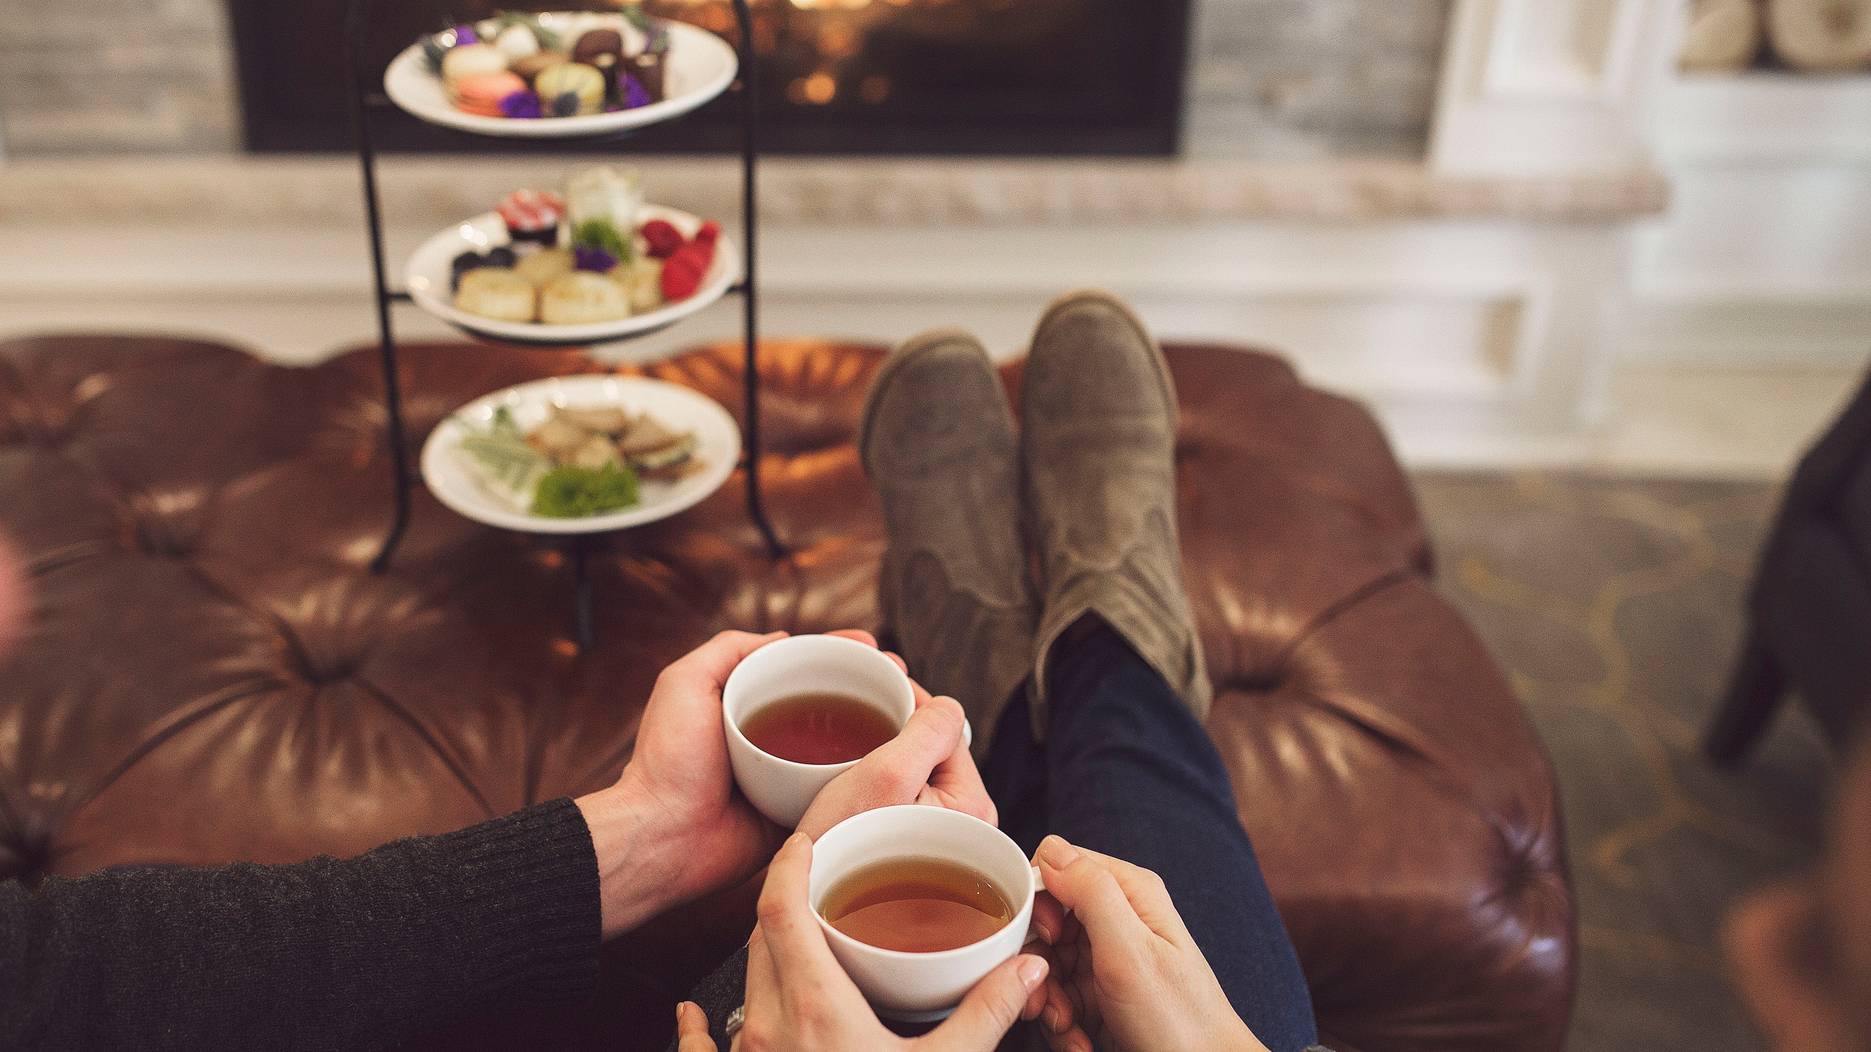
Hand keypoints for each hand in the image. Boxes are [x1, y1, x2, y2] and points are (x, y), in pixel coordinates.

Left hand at [575, 629, 931, 937]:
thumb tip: (783, 637)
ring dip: (881, 731)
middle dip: (873, 690)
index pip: (804, 670)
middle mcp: (773, 740)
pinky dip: (870, 779)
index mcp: (748, 706)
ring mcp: (788, 779)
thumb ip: (727, 650)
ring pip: (845, 749)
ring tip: (914, 714)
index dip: (841, 655)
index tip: (874, 647)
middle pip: (833, 706)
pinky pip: (841, 794)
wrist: (662, 838)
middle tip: (907, 681)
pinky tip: (900, 764)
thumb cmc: (667, 761)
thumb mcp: (684, 683)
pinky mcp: (799, 816)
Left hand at [675, 832, 1049, 1051]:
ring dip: (764, 949)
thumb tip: (1029, 968)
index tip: (810, 838)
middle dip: (786, 897)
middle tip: (819, 876)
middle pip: (760, 935)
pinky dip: (696, 1024)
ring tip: (795, 931)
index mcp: (816, 1009)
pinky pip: (701, 1049)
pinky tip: (691, 1015)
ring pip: (744, 981)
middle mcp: (770, 1028)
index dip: (791, 862)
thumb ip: (987, 1014)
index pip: (781, 908)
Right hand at [796, 680, 994, 839]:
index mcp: (973, 809)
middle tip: (851, 735)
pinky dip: (875, 790)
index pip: (947, 731)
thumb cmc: (840, 853)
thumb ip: (927, 731)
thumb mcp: (886, 778)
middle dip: (894, 737)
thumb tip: (947, 705)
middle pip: (931, 754)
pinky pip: (898, 803)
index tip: (876, 692)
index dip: (910, 707)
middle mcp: (967, 830)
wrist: (803, 917)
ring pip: (913, 777)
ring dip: (882, 762)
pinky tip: (846, 794)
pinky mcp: (910, 853)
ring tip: (844, 764)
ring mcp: (940, 843)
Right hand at [1029, 836, 1268, 1051]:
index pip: (1058, 865)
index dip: (1040, 899)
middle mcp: (1117, 918)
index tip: (1048, 938)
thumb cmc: (1178, 1017)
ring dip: (1048, 998)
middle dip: (1039, 961)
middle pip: (1045, 918)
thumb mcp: (1130, 950)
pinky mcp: (1099, 992)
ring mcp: (1107, 956)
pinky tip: (1080, 1038)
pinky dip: (1060, 1021)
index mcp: (1129, 892)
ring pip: (1046, 961)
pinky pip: (1058, 994)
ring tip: (1068, 1026)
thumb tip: (1051, 851)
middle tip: (1046, 997)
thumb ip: (1091, 893)